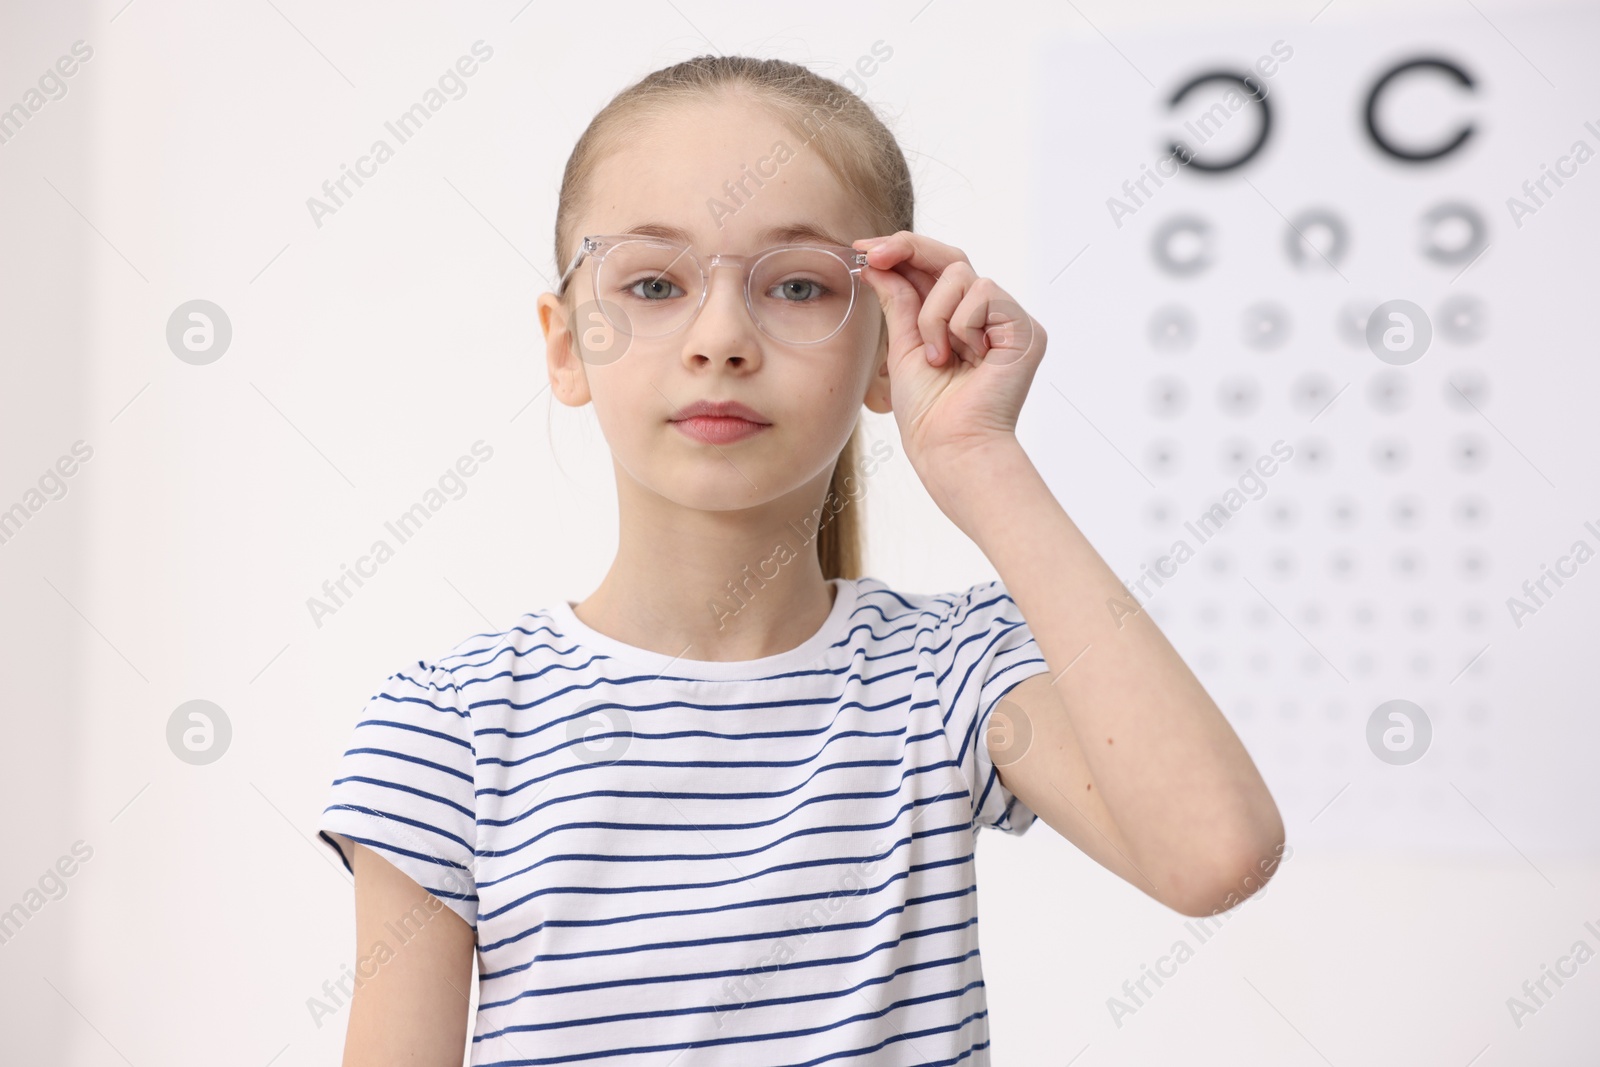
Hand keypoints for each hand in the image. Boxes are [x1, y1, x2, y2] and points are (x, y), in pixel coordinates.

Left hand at [852, 230, 1046, 503]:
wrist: (950, 446)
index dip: (902, 251)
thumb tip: (875, 263)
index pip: (935, 270)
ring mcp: (1008, 320)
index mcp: (959, 320)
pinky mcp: (1025, 329)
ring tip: (939, 357)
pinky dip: (960, 325)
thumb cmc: (929, 412)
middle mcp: (987, 316)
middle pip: (951, 257)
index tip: (863, 250)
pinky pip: (984, 293)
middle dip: (908, 249)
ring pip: (962, 276)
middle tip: (871, 255)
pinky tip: (966, 358)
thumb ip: (897, 301)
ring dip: (934, 316)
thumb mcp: (902, 346)